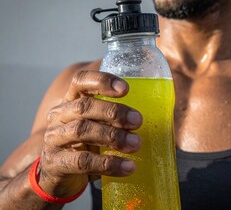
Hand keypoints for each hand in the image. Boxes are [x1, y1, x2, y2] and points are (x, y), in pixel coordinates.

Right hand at [39, 70, 142, 197]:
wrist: (57, 175)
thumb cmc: (84, 143)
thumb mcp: (95, 125)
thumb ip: (112, 117)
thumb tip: (149, 115)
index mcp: (71, 101)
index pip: (81, 81)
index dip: (102, 81)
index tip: (126, 89)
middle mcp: (59, 116)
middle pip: (84, 106)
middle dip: (114, 112)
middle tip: (138, 121)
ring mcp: (54, 139)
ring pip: (82, 131)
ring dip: (113, 137)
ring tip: (136, 144)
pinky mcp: (56, 163)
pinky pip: (83, 162)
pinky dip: (109, 164)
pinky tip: (128, 167)